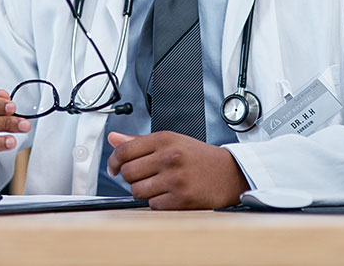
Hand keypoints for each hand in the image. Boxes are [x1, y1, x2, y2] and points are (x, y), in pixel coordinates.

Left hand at [106, 131, 248, 209]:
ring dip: (143, 191)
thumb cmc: (198, 158)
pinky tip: (169, 195)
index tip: (114, 168)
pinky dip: (157, 203)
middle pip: (128, 173)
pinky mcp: (182, 199)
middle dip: (131, 178)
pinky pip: (153, 205)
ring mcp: (176, 179)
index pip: (125, 150)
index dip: (113, 162)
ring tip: (158, 186)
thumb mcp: (171, 141)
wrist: (229, 174)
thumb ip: (139, 142)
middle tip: (143, 177)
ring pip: (137, 191)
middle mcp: (169, 157)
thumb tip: (113, 138)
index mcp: (165, 139)